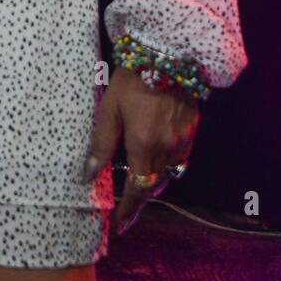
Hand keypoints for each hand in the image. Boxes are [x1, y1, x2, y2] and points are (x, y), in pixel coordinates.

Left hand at [84, 66, 199, 235]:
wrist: (170, 54)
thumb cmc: (134, 78)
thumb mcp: (110, 108)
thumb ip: (102, 143)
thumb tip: (89, 174)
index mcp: (143, 144)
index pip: (136, 189)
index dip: (128, 210)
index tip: (119, 226)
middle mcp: (166, 148)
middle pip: (153, 186)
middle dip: (139, 200)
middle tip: (125, 213)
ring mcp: (182, 141)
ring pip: (168, 175)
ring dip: (152, 185)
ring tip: (137, 190)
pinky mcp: (191, 131)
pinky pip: (178, 160)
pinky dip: (166, 168)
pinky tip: (155, 164)